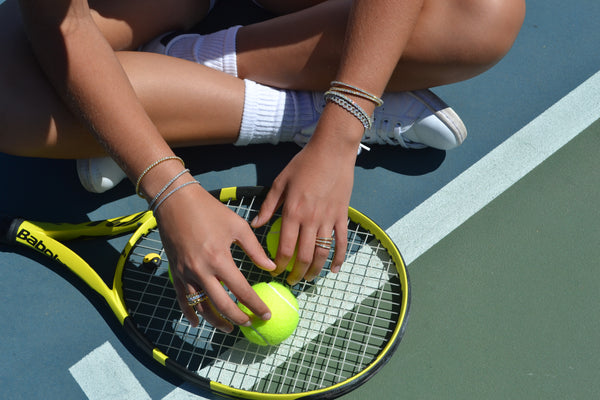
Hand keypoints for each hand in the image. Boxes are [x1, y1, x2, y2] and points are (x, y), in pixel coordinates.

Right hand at [154, 184, 275, 331]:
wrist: (175, 201)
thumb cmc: (210, 210)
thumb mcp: (237, 226)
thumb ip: (255, 249)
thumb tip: (271, 267)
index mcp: (219, 258)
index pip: (241, 290)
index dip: (255, 305)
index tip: (266, 315)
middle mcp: (201, 270)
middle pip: (222, 305)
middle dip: (238, 318)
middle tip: (250, 324)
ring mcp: (186, 273)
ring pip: (201, 306)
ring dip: (216, 321)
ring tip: (229, 327)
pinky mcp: (175, 272)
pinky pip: (182, 299)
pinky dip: (190, 313)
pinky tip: (198, 322)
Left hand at [252, 116, 357, 284]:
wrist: (332, 151)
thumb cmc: (304, 164)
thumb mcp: (281, 182)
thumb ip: (268, 205)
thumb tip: (255, 224)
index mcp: (293, 212)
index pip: (285, 248)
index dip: (280, 264)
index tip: (276, 271)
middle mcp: (311, 220)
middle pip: (304, 256)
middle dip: (297, 273)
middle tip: (291, 280)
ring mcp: (329, 219)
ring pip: (322, 253)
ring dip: (315, 270)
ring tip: (309, 278)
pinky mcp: (342, 216)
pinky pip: (341, 242)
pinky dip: (338, 258)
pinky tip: (334, 269)